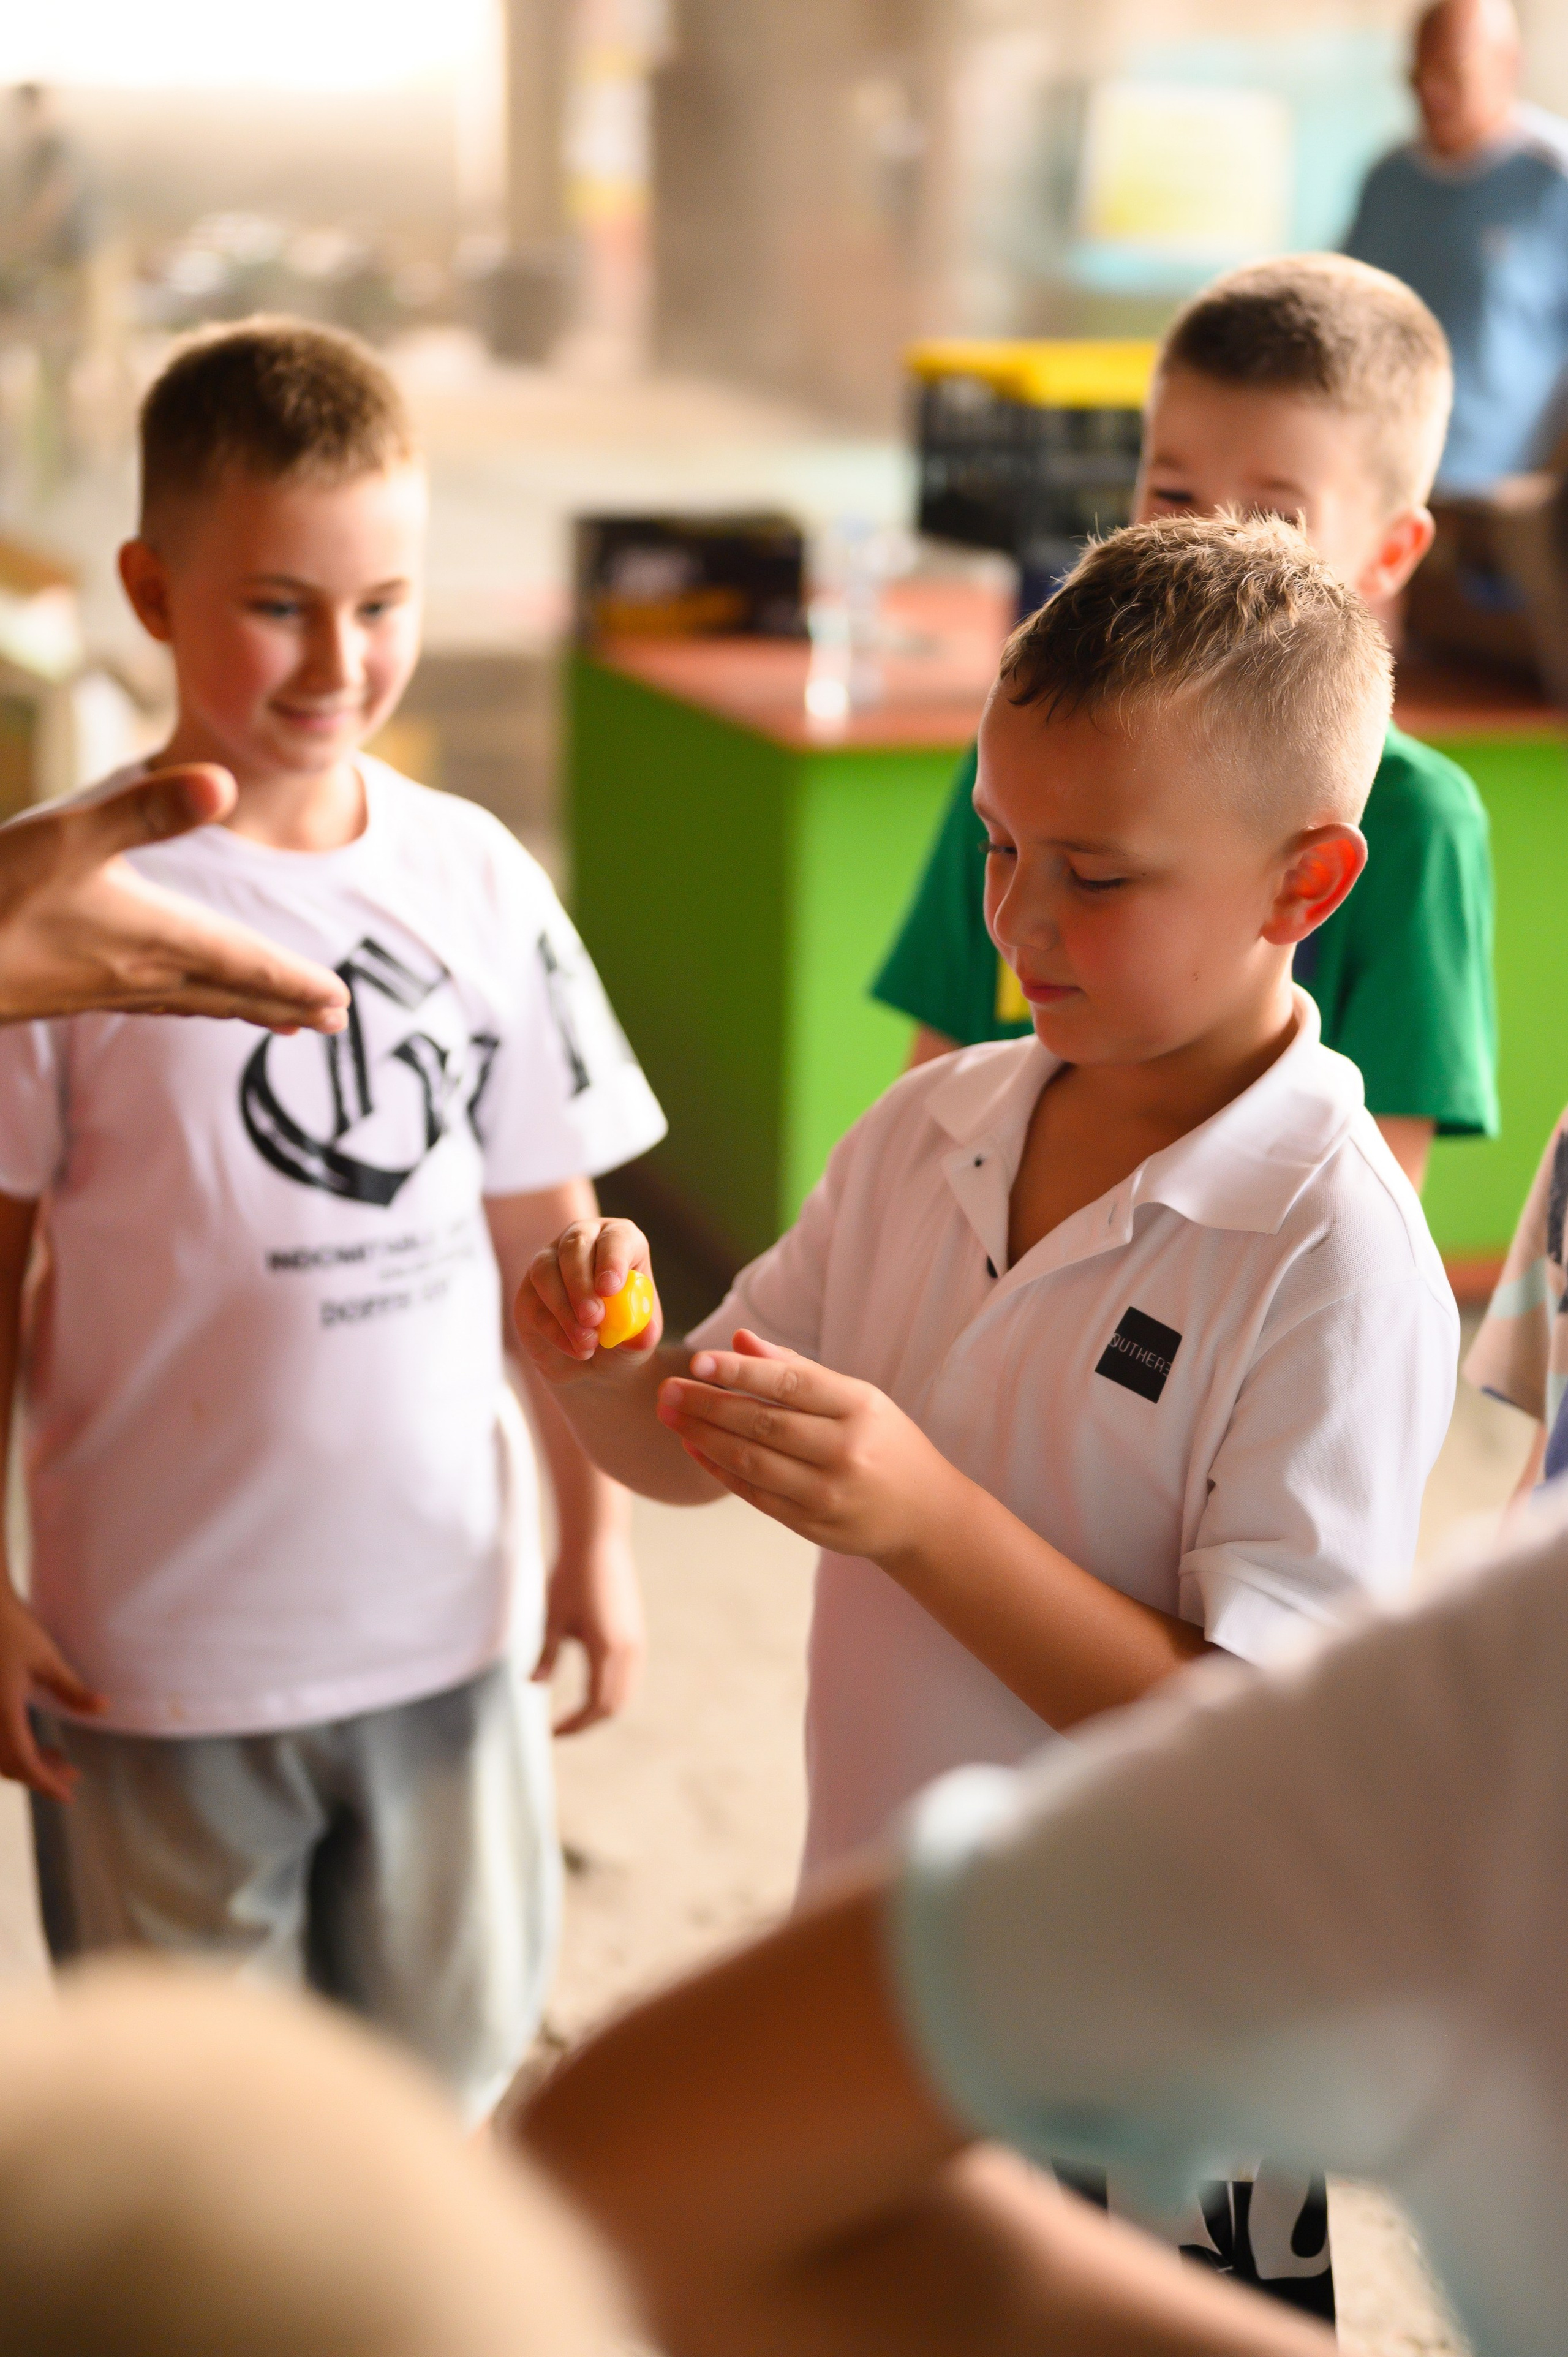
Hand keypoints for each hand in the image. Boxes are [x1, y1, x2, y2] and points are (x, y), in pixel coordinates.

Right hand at [0, 766, 350, 1030]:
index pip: (246, 966)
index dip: (296, 982)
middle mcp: (140, 972)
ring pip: (193, 1001)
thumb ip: (149, 810)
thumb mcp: (70, 836)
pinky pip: (152, 1000)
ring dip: (241, 1008)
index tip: (342, 1002)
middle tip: (336, 1021)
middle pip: (231, 992)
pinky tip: (181, 996)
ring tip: (280, 1021)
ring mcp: (104, 987)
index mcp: (155, 938)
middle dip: (285, 1003)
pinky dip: (187, 1001)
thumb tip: (224, 781)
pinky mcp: (70, 991)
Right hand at [0, 1586, 104, 1799]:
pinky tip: (38, 1744)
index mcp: (2, 1710)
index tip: (68, 1794)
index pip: (22, 1760)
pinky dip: (15, 1749)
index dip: (44, 1781)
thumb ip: (72, 1689)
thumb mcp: (47, 1659)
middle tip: (72, 1775)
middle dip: (40, 1775)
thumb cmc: (13, 1629)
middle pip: (8, 1765)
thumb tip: (105, 1709)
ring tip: (60, 1759)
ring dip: (27, 1763)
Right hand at [515, 1217, 663, 1388]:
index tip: (610, 1289)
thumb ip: (643, 1336)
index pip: (616, 1237)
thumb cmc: (623, 1340)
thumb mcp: (640, 1342)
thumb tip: (645, 1335)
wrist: (593, 1366)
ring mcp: (550, 1263)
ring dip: (564, 1308)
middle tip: (593, 1318)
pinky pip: (533, 1302)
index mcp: (619, 1242)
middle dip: (582, 1284)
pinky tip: (575, 1349)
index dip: (612, 1259)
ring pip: (545, 1270)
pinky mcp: (527, 1292)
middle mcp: (583, 1242)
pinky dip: (555, 1330)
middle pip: (575, 1245)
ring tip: (587, 1342)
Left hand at [533, 1533, 645, 1734]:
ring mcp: (636, 1641)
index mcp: (607, 1650)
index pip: (595, 1706)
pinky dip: (612, 1690)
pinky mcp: (636, 1632)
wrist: (597, 1541)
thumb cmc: (570, 1577)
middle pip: (615, 1705)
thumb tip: (532, 1685)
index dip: (574, 1725)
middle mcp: (629, 1650)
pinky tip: (590, 1686)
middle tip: (560, 1728)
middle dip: (588, 1722)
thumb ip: (546, 1655)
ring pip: (626, 1691)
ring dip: (602, 1708)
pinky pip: (630, 1675)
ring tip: (574, 1714)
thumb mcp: (552, 1618)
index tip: (550, 1732)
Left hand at [655, 1330, 960, 1562]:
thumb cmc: (884, 1443)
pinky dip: (718, 1468)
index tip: (697, 1359)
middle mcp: (845, 1450)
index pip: (790, 1383)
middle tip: (667, 1389)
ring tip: (670, 1415)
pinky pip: (753, 1493)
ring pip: (751, 1460)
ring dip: (703, 1436)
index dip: (740, 1371)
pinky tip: (693, 1447)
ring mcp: (827, 1492)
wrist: (925, 1515)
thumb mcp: (856, 1398)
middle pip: (762, 1422)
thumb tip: (738, 1340)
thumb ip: (797, 1369)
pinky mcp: (810, 1524)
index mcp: (859, 1407)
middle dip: (707, 1404)